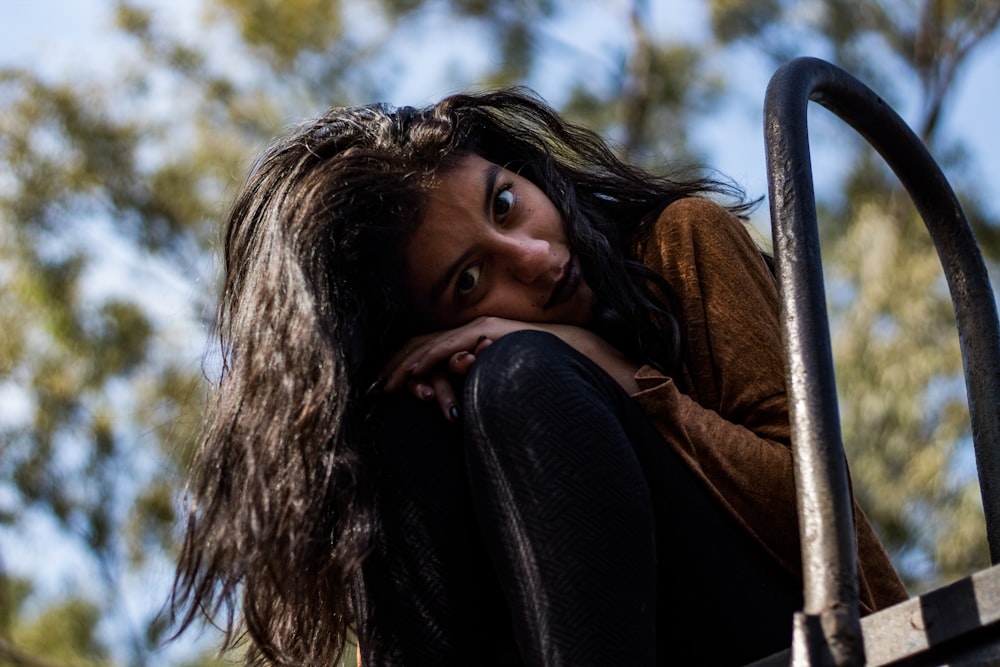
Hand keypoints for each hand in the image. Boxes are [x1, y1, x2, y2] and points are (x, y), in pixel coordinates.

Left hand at [382, 317, 639, 420]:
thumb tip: (451, 409)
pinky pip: (452, 345)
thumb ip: (483, 391)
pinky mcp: (492, 334)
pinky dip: (428, 359)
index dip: (405, 369)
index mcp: (478, 346)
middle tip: (371, 390)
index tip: (383, 390)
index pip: (432, 353)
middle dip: (394, 367)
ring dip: (403, 365)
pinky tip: (411, 376)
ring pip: (431, 344)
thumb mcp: (509, 389)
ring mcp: (483, 331)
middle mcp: (476, 334)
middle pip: (423, 345)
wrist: (593, 363)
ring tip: (382, 386)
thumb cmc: (554, 379)